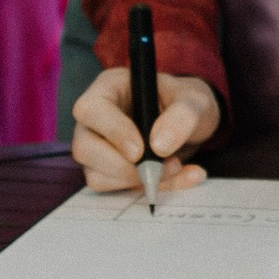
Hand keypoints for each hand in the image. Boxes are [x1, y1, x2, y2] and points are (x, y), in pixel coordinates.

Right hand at [72, 64, 219, 196]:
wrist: (193, 125)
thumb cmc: (186, 103)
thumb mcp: (195, 100)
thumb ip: (183, 116)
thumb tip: (160, 146)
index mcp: (109, 88)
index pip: (90, 109)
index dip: (112, 131)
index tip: (141, 150)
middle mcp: (96, 119)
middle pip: (84, 148)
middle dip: (123, 166)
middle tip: (163, 167)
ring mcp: (98, 148)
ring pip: (97, 176)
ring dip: (139, 181)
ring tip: (178, 167)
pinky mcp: (109, 172)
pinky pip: (118, 190)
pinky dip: (152, 189)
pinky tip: (180, 176)